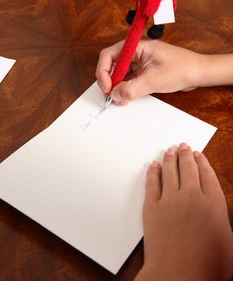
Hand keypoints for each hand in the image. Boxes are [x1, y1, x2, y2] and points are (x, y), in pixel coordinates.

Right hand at [96, 39, 202, 104]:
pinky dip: (125, 90)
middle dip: (109, 81)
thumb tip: (114, 95)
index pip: (109, 55)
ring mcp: (138, 63)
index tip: (107, 88)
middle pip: (111, 66)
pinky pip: (128, 80)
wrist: (198, 73)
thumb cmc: (182, 68)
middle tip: (110, 96)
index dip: (103, 72)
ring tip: (119, 99)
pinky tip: (126, 98)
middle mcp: (134, 53)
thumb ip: (132, 88)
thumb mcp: (154, 80)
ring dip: (117, 87)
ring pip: (119, 75)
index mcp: (136, 46)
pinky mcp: (142, 72)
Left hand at [135, 144, 232, 280]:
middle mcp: (192, 196)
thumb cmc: (207, 266)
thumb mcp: (227, 241)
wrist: (178, 276)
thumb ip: (221, 219)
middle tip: (182, 145)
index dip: (202, 162)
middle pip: (188, 168)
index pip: (207, 174)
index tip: (198, 153)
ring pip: (170, 171)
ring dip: (169, 158)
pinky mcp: (152, 207)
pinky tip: (153, 165)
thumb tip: (215, 207)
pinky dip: (152, 172)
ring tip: (169, 150)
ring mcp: (170, 200)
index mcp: (213, 203)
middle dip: (185, 154)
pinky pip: (152, 183)